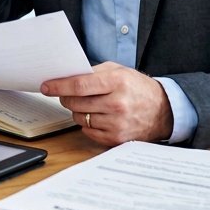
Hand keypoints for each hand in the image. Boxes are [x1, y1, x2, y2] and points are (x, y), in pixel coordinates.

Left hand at [40, 62, 172, 145]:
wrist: (163, 111)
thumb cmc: (137, 87)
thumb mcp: (119, 71)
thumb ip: (93, 72)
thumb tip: (66, 77)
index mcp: (117, 83)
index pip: (79, 85)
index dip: (59, 86)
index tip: (46, 86)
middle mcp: (117, 104)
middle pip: (76, 102)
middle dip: (65, 97)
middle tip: (65, 94)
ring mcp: (117, 124)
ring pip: (79, 117)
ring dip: (76, 110)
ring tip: (87, 104)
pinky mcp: (116, 138)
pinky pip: (87, 131)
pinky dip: (86, 123)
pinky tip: (95, 116)